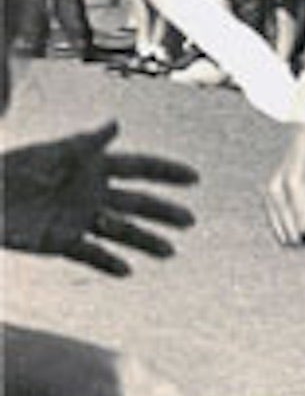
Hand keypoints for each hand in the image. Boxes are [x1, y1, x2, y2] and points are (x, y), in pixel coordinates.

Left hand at [1, 123, 196, 275]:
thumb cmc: (14, 167)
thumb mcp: (52, 152)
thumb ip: (85, 142)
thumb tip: (116, 124)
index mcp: (93, 166)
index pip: (139, 167)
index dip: (166, 172)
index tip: (194, 178)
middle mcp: (93, 193)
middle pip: (137, 203)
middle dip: (164, 212)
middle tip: (190, 221)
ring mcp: (79, 218)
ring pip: (120, 231)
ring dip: (145, 240)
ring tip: (169, 252)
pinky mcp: (61, 241)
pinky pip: (90, 254)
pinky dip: (108, 262)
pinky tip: (126, 270)